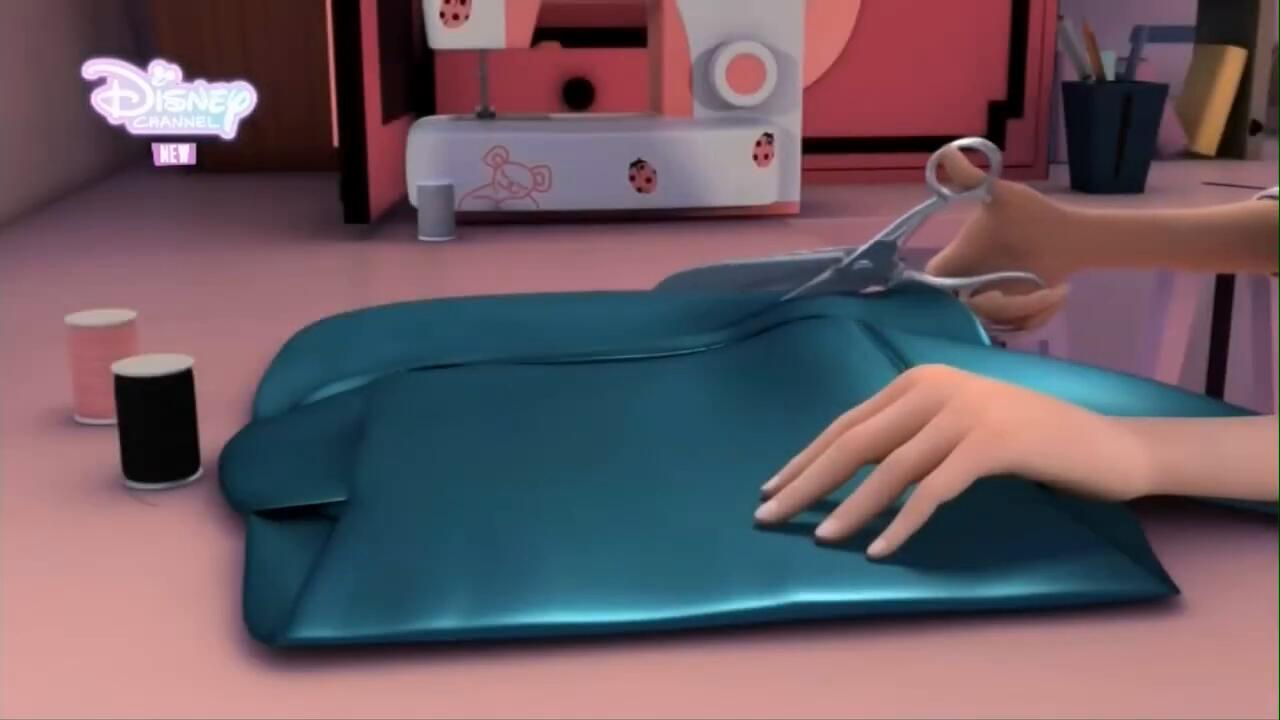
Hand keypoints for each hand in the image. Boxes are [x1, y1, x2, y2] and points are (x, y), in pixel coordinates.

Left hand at [754, 365, 1151, 558]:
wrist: (1103, 446)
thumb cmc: (1025, 441)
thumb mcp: (957, 426)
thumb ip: (909, 435)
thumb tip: (843, 468)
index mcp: (920, 380)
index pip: (847, 423)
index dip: (806, 458)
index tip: (772, 488)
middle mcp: (936, 388)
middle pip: (856, 441)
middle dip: (808, 482)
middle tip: (769, 515)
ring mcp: (965, 412)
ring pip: (890, 468)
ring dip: (850, 507)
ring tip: (819, 539)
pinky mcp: (994, 443)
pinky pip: (934, 489)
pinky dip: (902, 521)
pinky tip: (879, 549)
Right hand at [928, 148, 1081, 331]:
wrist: (1069, 236)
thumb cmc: (1032, 213)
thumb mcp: (1001, 195)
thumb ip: (971, 180)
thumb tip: (945, 152)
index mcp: (958, 261)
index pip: (932, 284)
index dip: (938, 295)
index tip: (969, 293)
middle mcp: (967, 287)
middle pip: (970, 314)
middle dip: (1007, 306)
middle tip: (1038, 288)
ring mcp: (989, 305)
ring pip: (998, 325)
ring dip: (1032, 310)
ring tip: (1055, 290)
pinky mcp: (1011, 318)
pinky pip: (1016, 331)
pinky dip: (1041, 318)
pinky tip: (1057, 298)